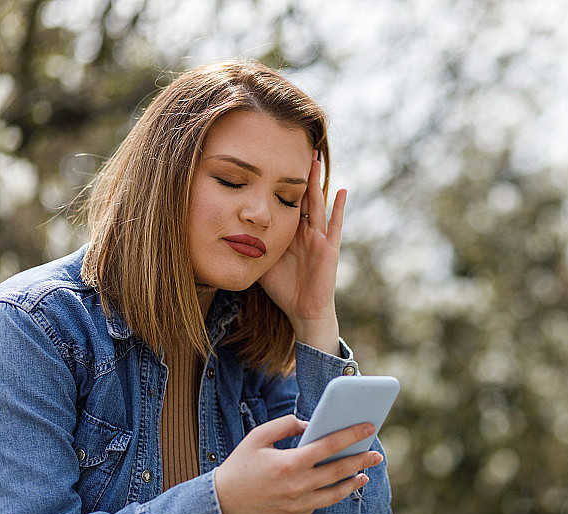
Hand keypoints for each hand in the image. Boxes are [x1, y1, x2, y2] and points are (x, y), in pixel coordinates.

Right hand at [214, 415, 382, 513]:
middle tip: (376, 454)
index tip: (368, 427)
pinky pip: (318, 504)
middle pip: (339, 471)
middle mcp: (297, 486)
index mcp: (290, 463)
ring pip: (334, 494)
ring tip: (364, 474)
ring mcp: (298, 506)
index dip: (352, 435)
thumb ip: (287, 425)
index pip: (330, 446)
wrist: (222, 501)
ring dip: (353, 483)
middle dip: (361, 460)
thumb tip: (311, 424)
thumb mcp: (259, 436)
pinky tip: (339, 486)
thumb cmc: (241, 464)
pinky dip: (330, 494)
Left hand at [258, 152, 345, 353]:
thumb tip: (225, 230)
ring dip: (317, 182)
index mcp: (289, 232)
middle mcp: (305, 231)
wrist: (302, 310)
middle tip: (298, 148)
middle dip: (300, 174)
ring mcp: (318, 238)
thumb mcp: (261, 260)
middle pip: (302, 196)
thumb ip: (250, 244)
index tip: (274, 160)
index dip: (282, 182)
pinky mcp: (329, 248)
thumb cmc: (282, 288)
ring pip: (317, 204)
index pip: (285, 201)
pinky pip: (334, 225)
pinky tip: (342, 191)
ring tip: (316, 160)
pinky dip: (339, 208)